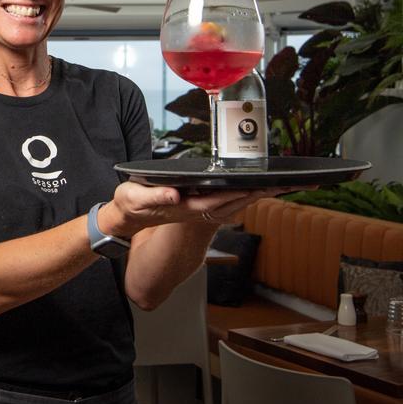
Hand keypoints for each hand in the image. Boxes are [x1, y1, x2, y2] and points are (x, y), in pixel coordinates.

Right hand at [101, 182, 284, 235]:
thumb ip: (154, 196)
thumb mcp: (135, 197)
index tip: (255, 188)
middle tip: (278, 186)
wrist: (126, 217)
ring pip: (230, 206)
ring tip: (273, 187)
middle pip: (230, 205)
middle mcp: (192, 211)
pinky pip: (224, 204)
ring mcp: (195, 211)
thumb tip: (175, 194)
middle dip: (253, 196)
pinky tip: (250, 191)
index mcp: (181, 207)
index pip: (214, 202)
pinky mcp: (196, 207)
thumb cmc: (130, 205)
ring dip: (251, 197)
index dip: (235, 196)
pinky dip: (240, 197)